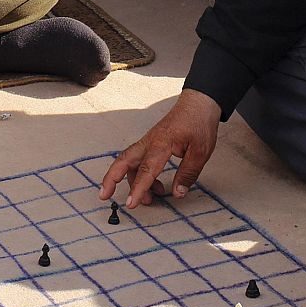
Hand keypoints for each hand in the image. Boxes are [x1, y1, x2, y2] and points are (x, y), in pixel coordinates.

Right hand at [99, 89, 221, 208]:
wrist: (198, 103)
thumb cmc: (199, 123)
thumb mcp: (201, 150)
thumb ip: (188, 173)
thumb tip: (178, 193)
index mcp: (161, 143)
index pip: (146, 169)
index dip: (138, 188)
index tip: (131, 204)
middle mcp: (149, 142)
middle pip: (123, 160)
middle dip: (111, 179)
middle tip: (104, 195)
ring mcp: (148, 141)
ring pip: (129, 162)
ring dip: (131, 181)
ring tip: (147, 200)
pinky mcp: (151, 143)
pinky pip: (139, 160)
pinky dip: (140, 175)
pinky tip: (155, 186)